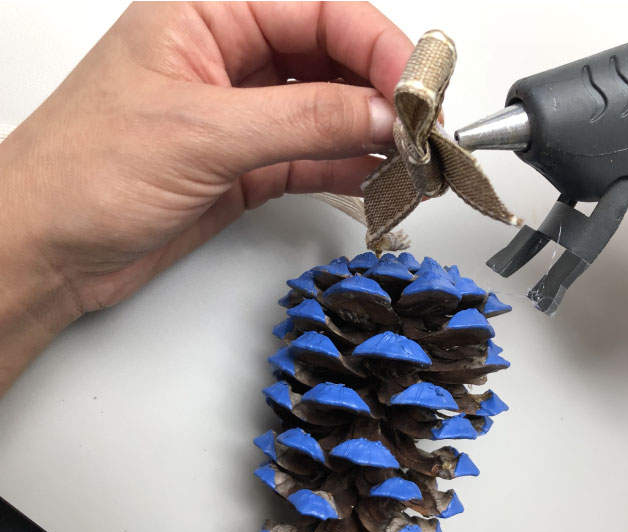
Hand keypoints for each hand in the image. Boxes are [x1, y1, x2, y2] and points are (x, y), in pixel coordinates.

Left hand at [0, 2, 411, 391]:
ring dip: (371, 131)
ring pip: (327, 108)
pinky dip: (347, 166)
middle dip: (380, 88)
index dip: (374, 42)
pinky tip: (376, 175)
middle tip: (419, 124)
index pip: (317, 9)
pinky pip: (313, 155)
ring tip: (410, 156)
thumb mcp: (203, 133)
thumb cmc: (81, 174)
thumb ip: (302, 119)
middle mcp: (228, 58)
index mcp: (206, 14)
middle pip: (330, 55)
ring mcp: (242, 114)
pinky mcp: (247, 164)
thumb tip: (378, 111)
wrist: (46, 250)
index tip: (413, 85)